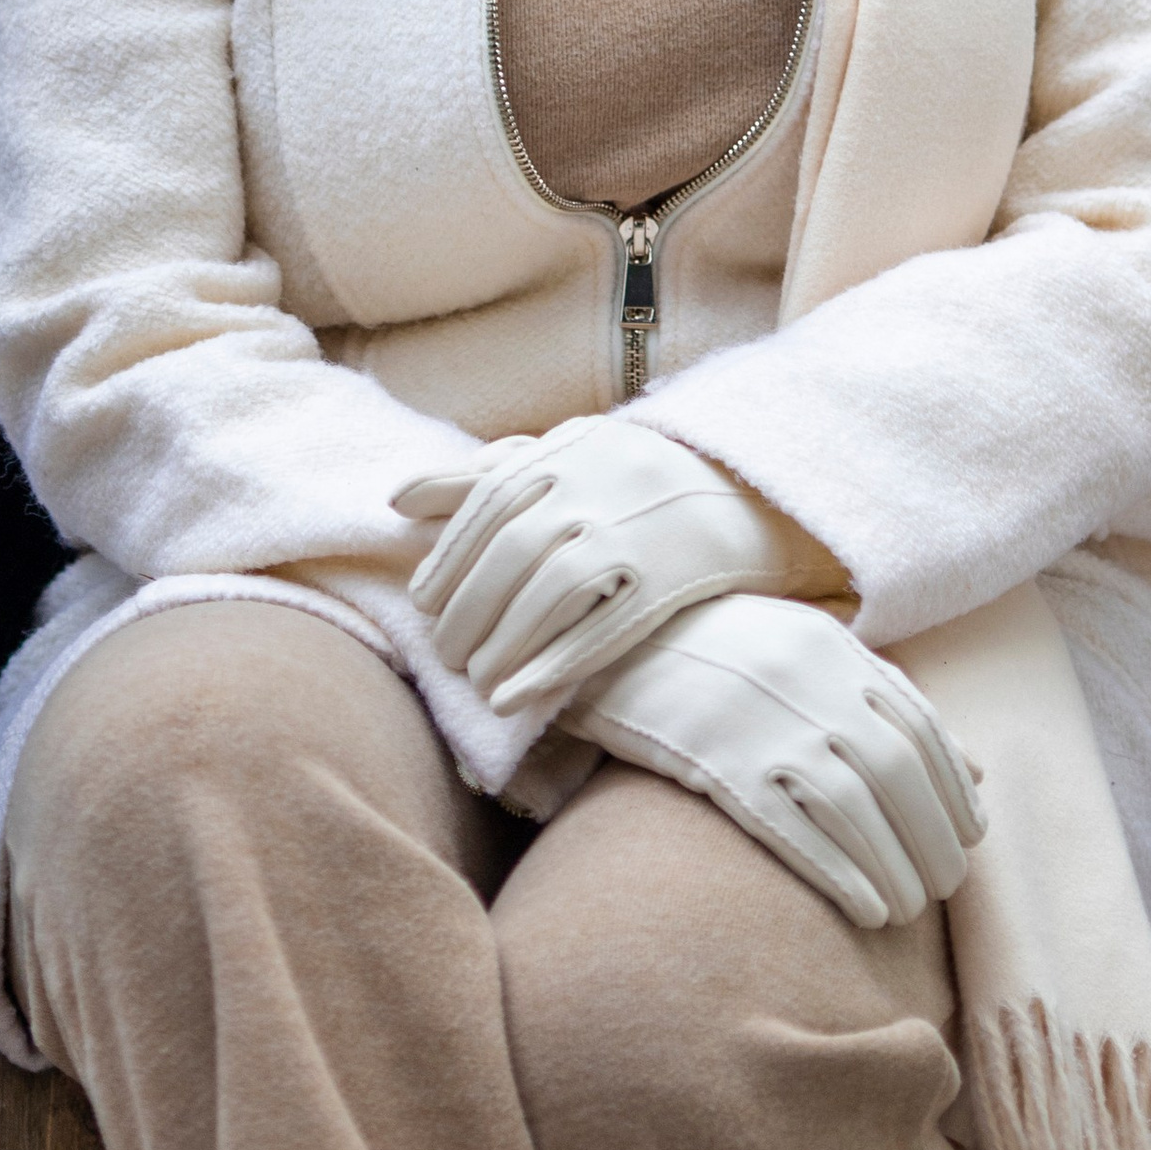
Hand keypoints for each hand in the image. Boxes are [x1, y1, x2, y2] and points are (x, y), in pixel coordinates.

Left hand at [395, 416, 836, 712]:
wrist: (752, 496)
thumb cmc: (637, 481)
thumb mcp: (567, 457)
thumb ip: (483, 474)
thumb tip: (398, 497)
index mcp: (570, 449)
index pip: (489, 503)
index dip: (450, 557)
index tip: (423, 602)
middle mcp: (600, 484)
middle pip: (512, 551)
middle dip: (467, 608)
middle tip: (442, 653)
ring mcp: (636, 531)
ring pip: (550, 591)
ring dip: (501, 643)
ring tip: (474, 680)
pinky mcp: (668, 581)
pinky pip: (600, 629)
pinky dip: (549, 666)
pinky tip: (513, 699)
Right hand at [573, 590, 984, 929]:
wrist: (621, 637)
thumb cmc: (728, 649)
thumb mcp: (810, 648)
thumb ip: (889, 699)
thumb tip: (974, 770)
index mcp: (835, 650)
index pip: (923, 732)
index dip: (954, 794)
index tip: (971, 838)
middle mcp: (809, 685)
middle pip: (899, 778)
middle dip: (934, 841)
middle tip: (943, 887)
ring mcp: (765, 725)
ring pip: (856, 811)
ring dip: (895, 870)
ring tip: (907, 910)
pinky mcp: (720, 765)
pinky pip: (795, 832)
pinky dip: (841, 875)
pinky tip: (866, 909)